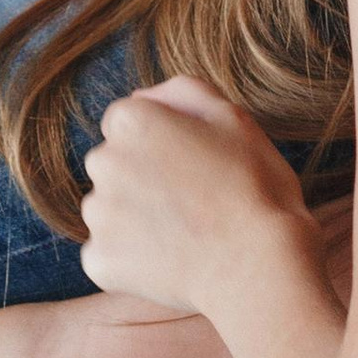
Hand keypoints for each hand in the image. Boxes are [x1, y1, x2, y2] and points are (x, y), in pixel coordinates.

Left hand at [78, 76, 308, 315]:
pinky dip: (131, 260)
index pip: (127, 124)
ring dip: (134, 219)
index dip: (161, 143)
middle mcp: (103, 161)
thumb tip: (143, 96)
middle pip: (113, 165)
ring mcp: (98, 214)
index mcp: (132, 121)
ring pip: (109, 210)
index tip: (192, 166)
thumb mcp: (233, 119)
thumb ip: (183, 92)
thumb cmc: (256, 187)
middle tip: (190, 202)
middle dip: (140, 178)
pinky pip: (107, 255)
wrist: (258, 265)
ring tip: (183, 234)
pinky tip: (169, 263)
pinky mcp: (99, 260)